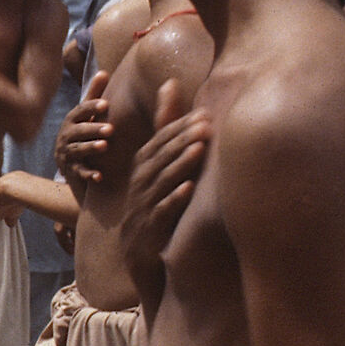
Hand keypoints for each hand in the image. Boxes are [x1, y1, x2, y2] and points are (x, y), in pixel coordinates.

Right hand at [54, 70, 114, 184]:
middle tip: (110, 129)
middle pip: (79, 131)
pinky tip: (99, 176)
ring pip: (77, 150)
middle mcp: (66, 136)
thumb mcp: (86, 115)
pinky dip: (88, 174)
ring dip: (90, 148)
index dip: (92, 107)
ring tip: (104, 146)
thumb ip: (95, 95)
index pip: (81, 111)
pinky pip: (79, 173)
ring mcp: (67, 154)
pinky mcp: (71, 171)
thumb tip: (104, 71)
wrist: (70, 164)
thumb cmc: (82, 134)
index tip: (106, 104)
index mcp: (72, 120)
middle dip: (93, 129)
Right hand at [120, 80, 205, 292]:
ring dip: (179, 164)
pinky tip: (189, 188)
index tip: (202, 114)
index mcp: (142, 170)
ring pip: (159, 182)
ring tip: (200, 148)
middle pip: (158, 158)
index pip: (157, 142)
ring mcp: (142, 209)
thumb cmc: (156, 209)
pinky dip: (173, 199)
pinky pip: (160, 213)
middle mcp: (139, 186)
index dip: (177, 126)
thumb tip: (170, 87)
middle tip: (205, 125)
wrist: (141, 258)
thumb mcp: (159, 174)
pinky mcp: (148, 232)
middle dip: (181, 140)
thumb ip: (166, 135)